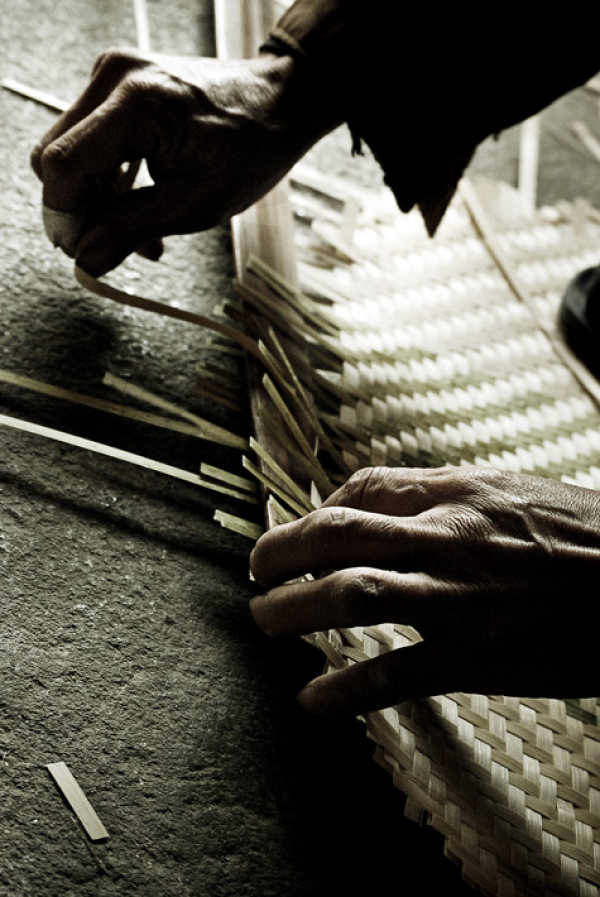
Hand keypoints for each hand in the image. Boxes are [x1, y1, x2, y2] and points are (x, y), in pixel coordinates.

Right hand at [31, 48, 340, 274]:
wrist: (278, 102)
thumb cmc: (252, 148)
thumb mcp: (197, 204)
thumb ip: (133, 229)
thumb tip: (86, 260)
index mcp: (136, 104)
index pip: (64, 165)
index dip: (66, 217)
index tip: (84, 251)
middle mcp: (114, 78)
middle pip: (56, 158)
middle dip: (80, 211)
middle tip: (115, 245)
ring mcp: (113, 77)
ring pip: (69, 152)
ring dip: (96, 200)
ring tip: (140, 232)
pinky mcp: (117, 87)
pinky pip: (89, 141)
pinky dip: (107, 179)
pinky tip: (138, 205)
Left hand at [250, 466, 599, 715]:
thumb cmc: (582, 535)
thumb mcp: (511, 491)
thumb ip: (444, 493)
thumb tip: (383, 504)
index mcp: (459, 490)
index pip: (362, 489)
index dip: (317, 510)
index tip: (300, 533)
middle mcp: (448, 537)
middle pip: (337, 534)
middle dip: (280, 551)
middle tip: (256, 572)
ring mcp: (458, 599)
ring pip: (350, 596)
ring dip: (293, 610)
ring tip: (264, 621)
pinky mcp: (477, 659)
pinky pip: (393, 676)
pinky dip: (344, 691)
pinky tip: (311, 702)